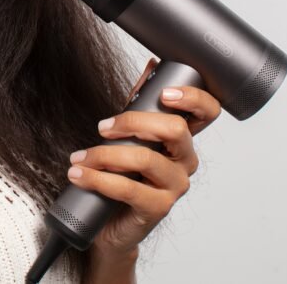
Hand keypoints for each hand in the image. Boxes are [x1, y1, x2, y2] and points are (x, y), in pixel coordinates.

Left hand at [65, 57, 222, 257]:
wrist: (109, 223)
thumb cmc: (123, 174)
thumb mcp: (131, 134)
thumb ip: (141, 102)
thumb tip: (151, 63)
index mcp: (182, 140)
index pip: (208, 113)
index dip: (194, 99)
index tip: (165, 93)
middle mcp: (185, 161)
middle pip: (176, 130)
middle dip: (135, 121)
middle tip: (103, 126)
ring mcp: (174, 186)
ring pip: (147, 159)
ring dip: (105, 154)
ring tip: (79, 157)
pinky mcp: (158, 209)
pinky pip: (129, 189)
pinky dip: (98, 179)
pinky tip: (79, 174)